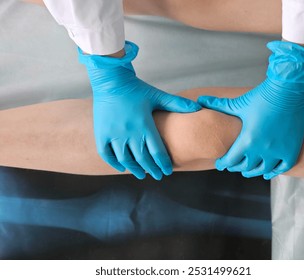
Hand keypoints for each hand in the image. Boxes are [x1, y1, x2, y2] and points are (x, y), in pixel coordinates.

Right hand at [79, 41, 200, 179]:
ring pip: (125, 159)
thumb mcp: (157, 96)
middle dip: (151, 170)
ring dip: (134, 169)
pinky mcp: (101, 133)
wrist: (111, 80)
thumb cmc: (136, 89)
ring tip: (141, 175)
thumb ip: (177, 103)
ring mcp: (114, 134)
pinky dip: (114, 163)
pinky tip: (122, 167)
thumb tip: (198, 108)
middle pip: (142, 158)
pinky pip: (106, 154)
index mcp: (144, 124)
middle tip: (157, 176)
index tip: (167, 172)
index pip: (157, 151)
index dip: (163, 164)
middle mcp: (129, 132)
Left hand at [198, 41, 303, 179]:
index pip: (231, 160)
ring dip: (253, 172)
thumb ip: (219, 105)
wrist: (287, 90)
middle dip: (237, 167)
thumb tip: (200, 100)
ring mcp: (278, 151)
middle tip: (232, 166)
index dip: (224, 163)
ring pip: (263, 169)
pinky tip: (267, 172)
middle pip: (246, 166)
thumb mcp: (238, 104)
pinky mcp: (291, 149)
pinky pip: (282, 167)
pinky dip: (273, 172)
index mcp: (247, 140)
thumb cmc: (261, 97)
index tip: (220, 164)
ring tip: (247, 171)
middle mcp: (262, 149)